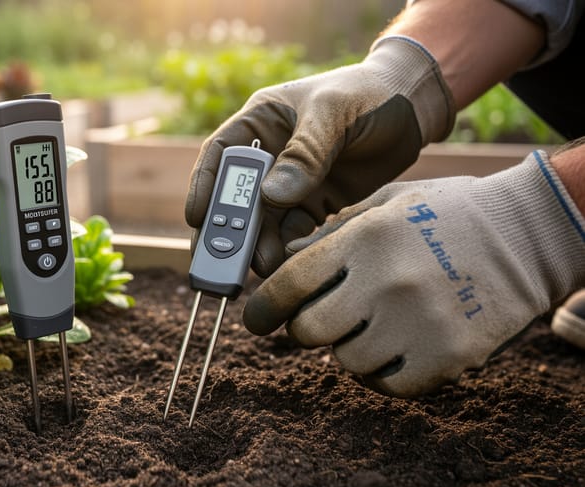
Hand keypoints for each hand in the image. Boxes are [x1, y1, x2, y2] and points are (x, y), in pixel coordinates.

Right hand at [185, 36, 454, 275]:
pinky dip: (289, 250)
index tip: (197, 218)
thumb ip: (305, 152)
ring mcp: (291, 184)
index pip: (220, 156)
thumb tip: (273, 196)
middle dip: (228, 229)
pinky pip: (295, 232)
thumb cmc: (368, 93)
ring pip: (264, 221)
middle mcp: (269, 157)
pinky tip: (288, 265)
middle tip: (220, 261)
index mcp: (259, 123)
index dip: (204, 187)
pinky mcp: (315, 205)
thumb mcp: (333, 112)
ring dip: (259, 245)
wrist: (414, 108)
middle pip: (238, 198)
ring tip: (262, 267)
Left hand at [242, 151, 584, 396]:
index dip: (261, 308)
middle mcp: (388, 281)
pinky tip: (393, 350)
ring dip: (347, 350)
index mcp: (367, 238)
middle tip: (320, 321)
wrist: (531, 234)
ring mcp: (420, 321)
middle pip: (309, 330)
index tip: (255, 320)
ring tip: (370, 327)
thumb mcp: (389, 202)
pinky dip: (382, 374)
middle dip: (305, 329)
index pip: (290, 283)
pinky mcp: (450, 355)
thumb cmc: (451, 213)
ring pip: (346, 362)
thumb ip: (334, 231)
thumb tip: (284, 259)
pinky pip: (390, 385)